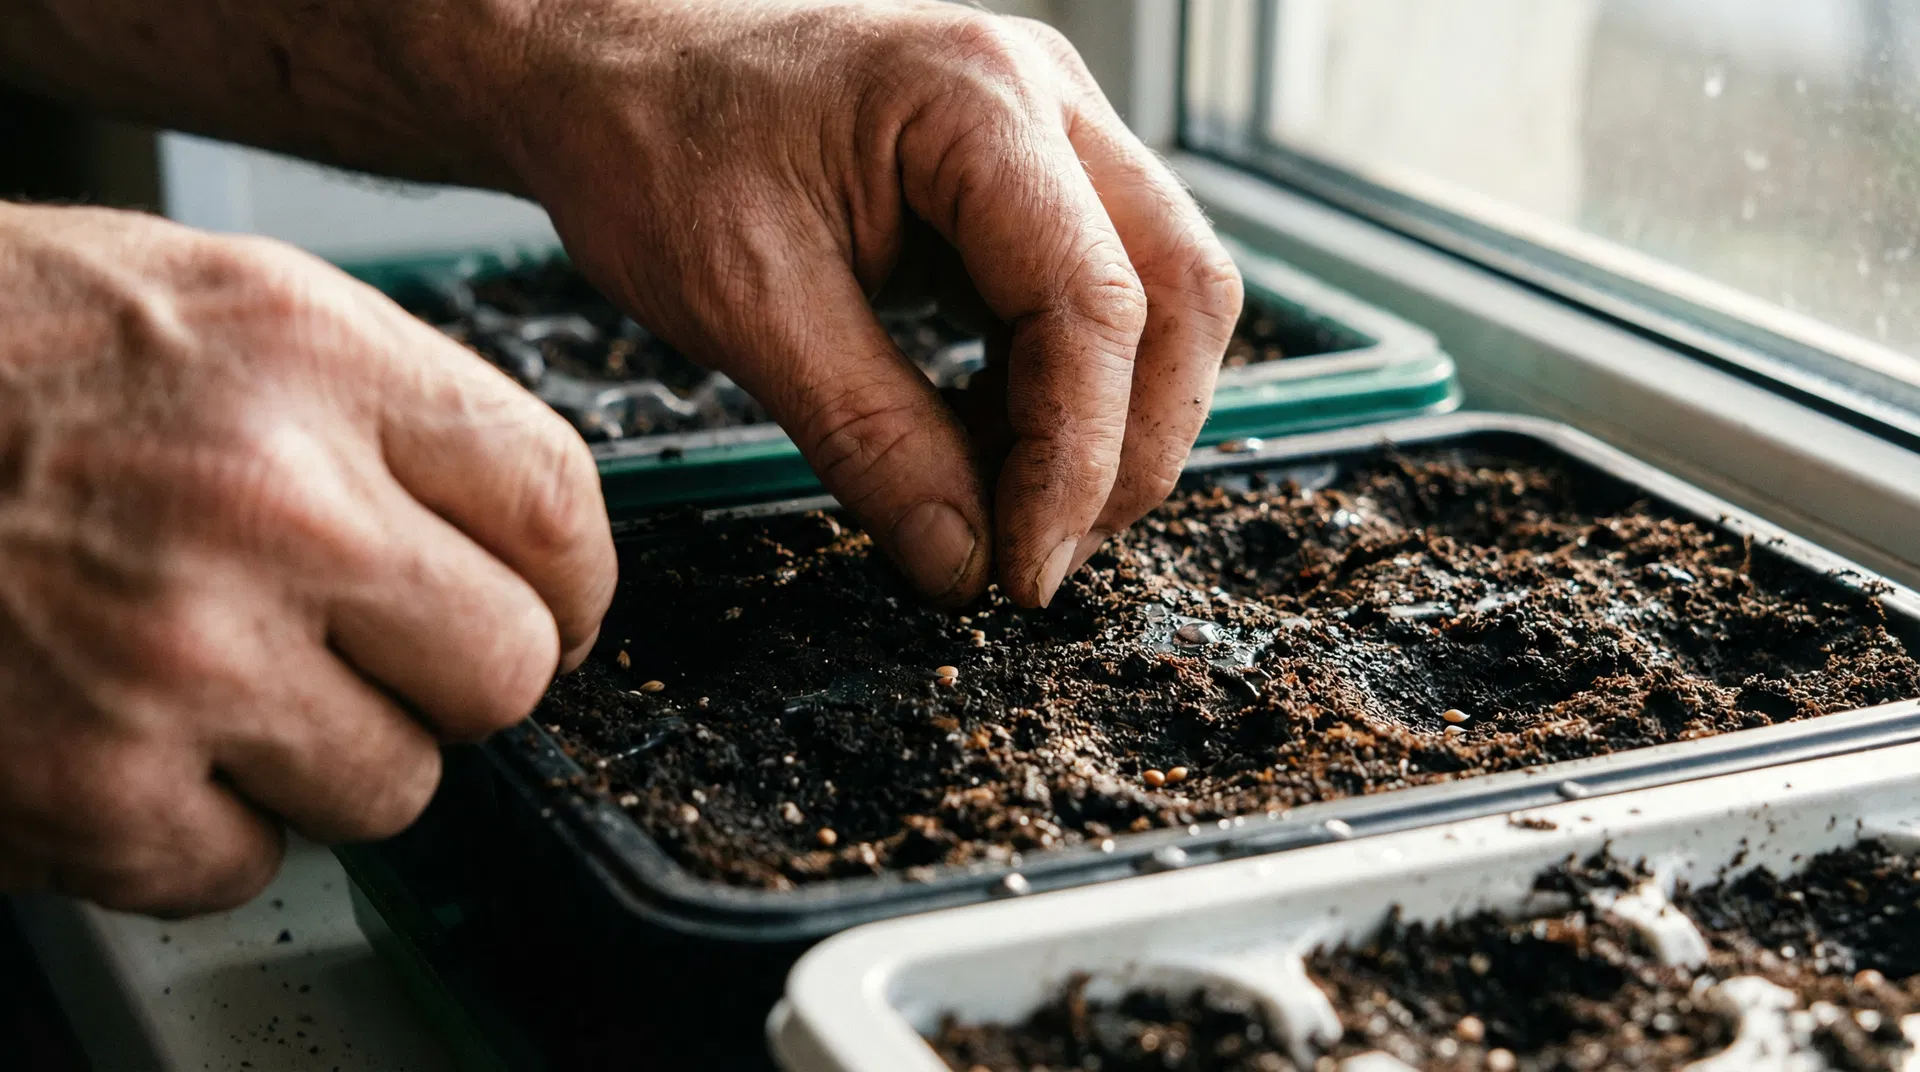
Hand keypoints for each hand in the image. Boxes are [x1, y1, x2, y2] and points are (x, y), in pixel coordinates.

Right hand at [0, 204, 614, 914]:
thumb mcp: (221, 305)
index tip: (551, 606)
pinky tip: (129, 733)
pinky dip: (201, 825)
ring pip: (399, 785)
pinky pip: (251, 862)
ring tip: (215, 675)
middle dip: (455, 673)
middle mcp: (270, 506)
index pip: (557, 505)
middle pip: (511, 666)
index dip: (571, 579)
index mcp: (315, 361)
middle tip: (370, 647)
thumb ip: (386, 411)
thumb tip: (520, 533)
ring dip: (329, 754)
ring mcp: (182, 658)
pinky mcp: (90, 791)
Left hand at [499, 0, 1242, 605]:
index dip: (1077, 458)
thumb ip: (866, 439)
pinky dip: (1060, 393)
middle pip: (1181, 292)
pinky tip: (988, 448)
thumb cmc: (653, 144)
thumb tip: (961, 561)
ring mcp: (1047, 133)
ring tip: (1008, 511)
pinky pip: (1095, 298)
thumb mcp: (744, 304)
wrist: (607, 72)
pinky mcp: (1026, 180)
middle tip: (1042, 555)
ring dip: (1107, 425)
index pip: (1095, 301)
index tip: (1023, 569)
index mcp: (976, 101)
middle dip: (1130, 446)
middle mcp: (1044, 99)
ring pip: (1161, 299)